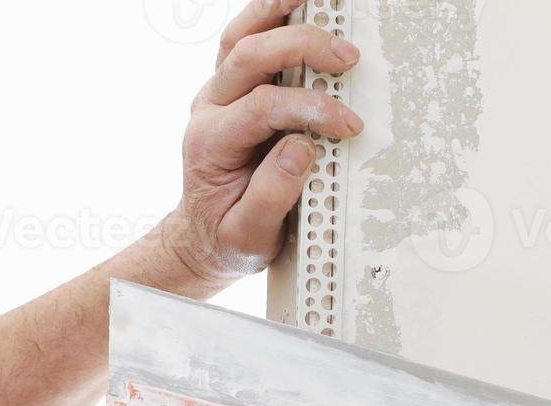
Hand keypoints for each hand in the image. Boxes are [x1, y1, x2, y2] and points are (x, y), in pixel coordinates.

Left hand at [160, 0, 365, 287]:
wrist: (202, 237)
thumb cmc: (228, 237)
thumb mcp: (248, 236)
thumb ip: (272, 196)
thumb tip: (301, 149)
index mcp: (211, 145)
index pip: (263, 109)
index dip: (310, 110)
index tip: (348, 126)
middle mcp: (209, 109)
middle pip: (248, 58)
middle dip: (301, 50)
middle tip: (347, 58)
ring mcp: (218, 94)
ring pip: (238, 37)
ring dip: (276, 14)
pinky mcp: (232, 90)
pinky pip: (243, 41)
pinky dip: (267, 16)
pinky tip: (294, 2)